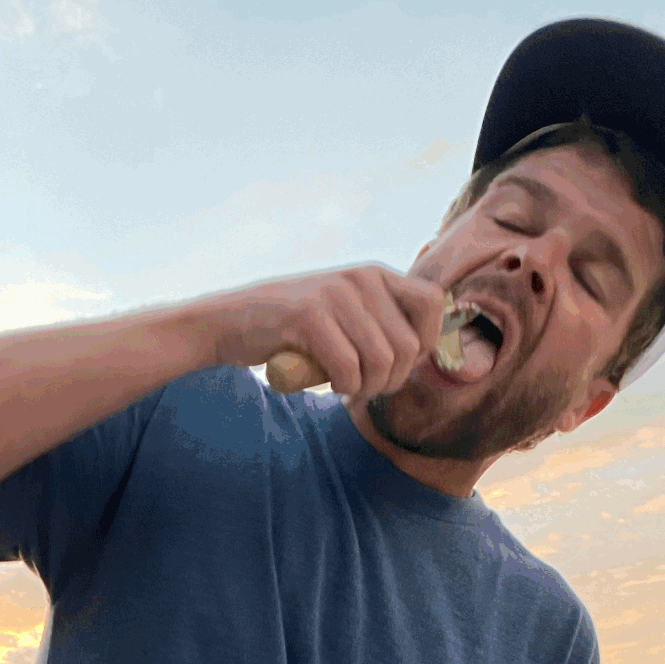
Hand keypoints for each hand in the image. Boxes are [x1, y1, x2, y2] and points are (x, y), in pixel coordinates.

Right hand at [226, 265, 448, 402]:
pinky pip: (349, 370)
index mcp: (375, 275)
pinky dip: (343, 388)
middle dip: (392, 380)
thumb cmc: (291, 328)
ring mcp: (335, 296)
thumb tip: (425, 353)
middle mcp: (361, 279)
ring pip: (381, 363)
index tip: (399, 363)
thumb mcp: (342, 312)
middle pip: (408, 347)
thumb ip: (379, 322)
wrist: (231, 321)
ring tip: (348, 389)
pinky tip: (329, 385)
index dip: (425, 342)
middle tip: (367, 388)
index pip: (433, 303)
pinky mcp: (310, 318)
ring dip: (366, 389)